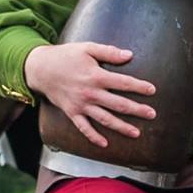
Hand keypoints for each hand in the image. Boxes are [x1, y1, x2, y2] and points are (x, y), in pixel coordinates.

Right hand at [23, 42, 157, 148]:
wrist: (39, 68)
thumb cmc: (66, 56)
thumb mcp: (87, 48)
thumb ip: (109, 52)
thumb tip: (129, 55)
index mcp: (96, 76)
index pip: (123, 83)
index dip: (139, 87)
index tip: (152, 90)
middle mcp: (90, 93)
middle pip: (118, 104)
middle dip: (137, 110)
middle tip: (152, 114)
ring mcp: (80, 105)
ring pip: (104, 119)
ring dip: (121, 127)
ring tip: (136, 133)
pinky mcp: (72, 112)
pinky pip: (83, 127)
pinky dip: (93, 137)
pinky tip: (105, 144)